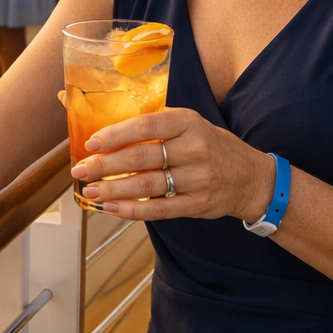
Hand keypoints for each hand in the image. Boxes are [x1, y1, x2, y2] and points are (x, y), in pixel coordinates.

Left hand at [71, 107, 275, 222]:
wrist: (252, 178)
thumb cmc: (211, 146)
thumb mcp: (190, 125)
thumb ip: (154, 125)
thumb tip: (104, 123)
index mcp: (188, 122)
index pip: (146, 126)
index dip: (115, 135)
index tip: (91, 143)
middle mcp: (194, 149)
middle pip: (140, 157)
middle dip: (104, 165)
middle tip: (79, 169)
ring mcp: (197, 179)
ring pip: (146, 186)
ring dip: (113, 189)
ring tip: (89, 190)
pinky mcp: (197, 204)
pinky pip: (159, 210)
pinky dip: (132, 210)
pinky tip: (112, 208)